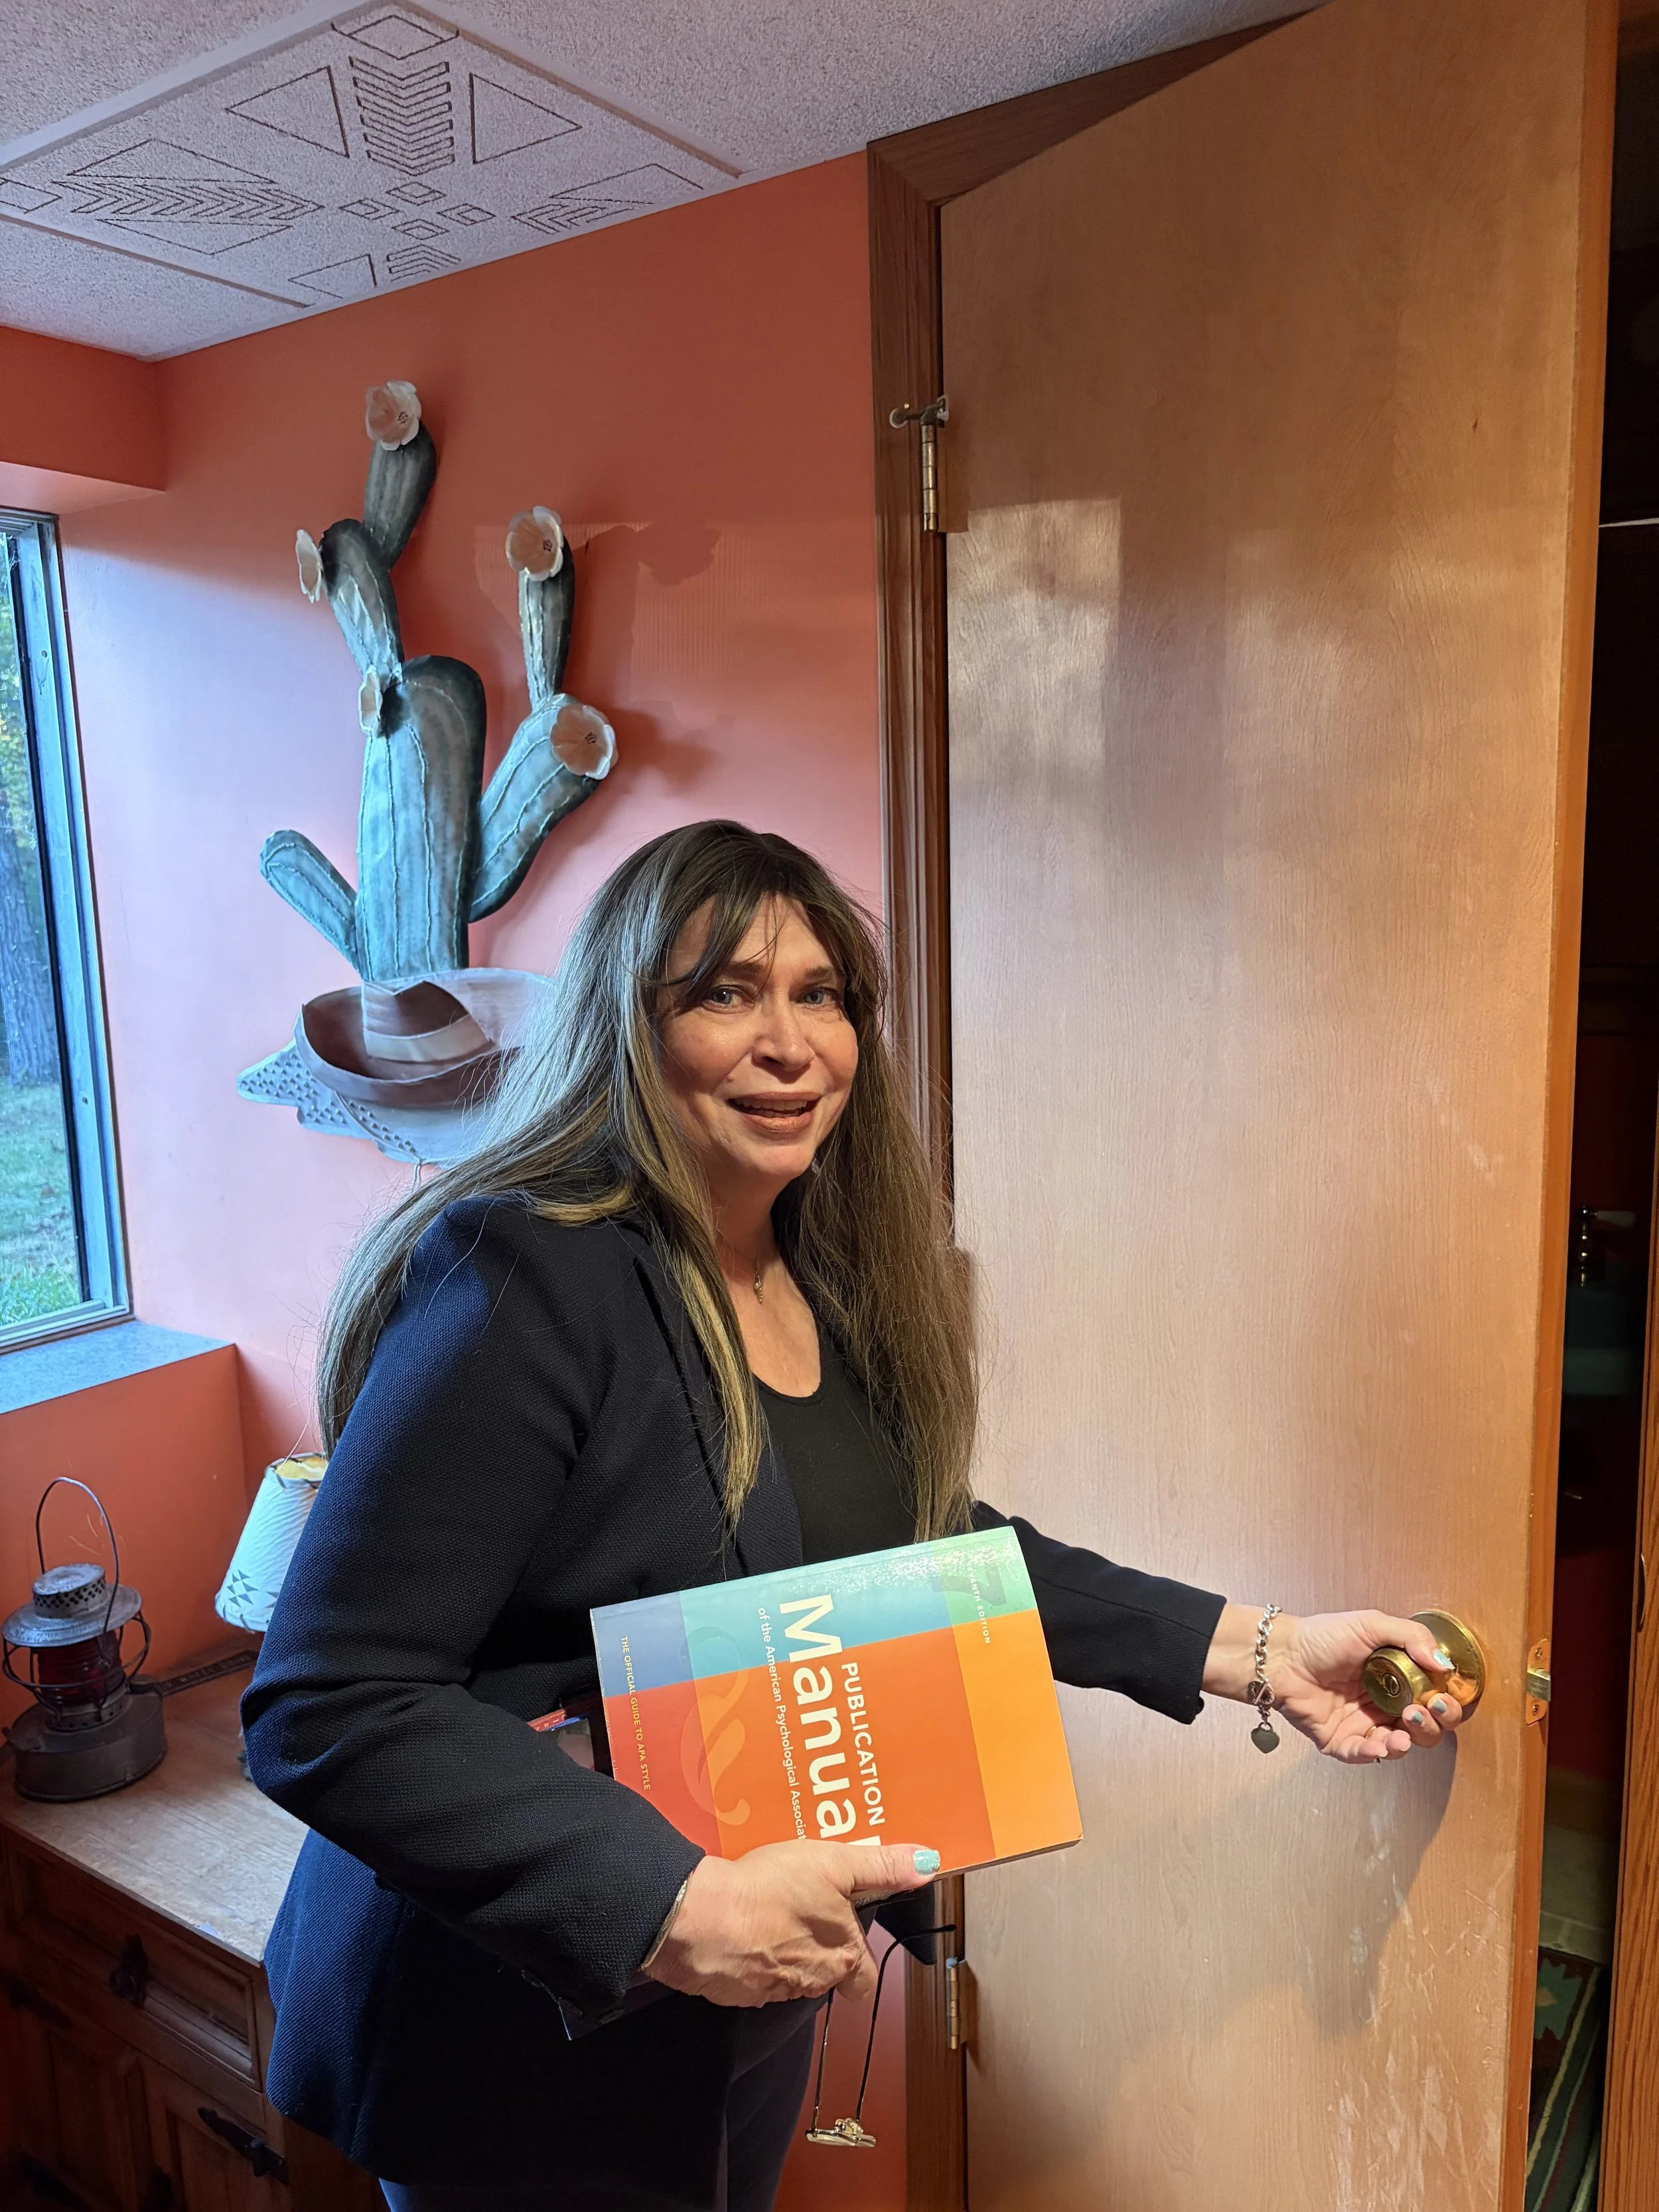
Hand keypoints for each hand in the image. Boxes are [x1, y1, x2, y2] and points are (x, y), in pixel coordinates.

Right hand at [642, 1840, 939, 2006]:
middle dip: (822, 1952)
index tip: (851, 1936)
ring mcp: (770, 1990)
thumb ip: (880, 1868)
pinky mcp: (734, 1989)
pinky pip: (752, 1976)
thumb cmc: (772, 1890)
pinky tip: (741, 1926)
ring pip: (790, 1976)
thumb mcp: (833, 1864)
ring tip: (771, 1911)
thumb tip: (928, 1865)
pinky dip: (751, 1955)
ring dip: (785, 1951)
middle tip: (807, 1915)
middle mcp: (811, 1982)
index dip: (860, 1958)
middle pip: (828, 1977)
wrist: (700, 1920)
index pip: (865, 1979)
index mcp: (841, 1957)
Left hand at [1204, 1603, 1467, 1764]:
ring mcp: (1364, 1726)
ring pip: (1399, 1746)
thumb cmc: (1323, 1637)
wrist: (1281, 1654)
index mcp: (1399, 1680)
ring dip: (1408, 1742)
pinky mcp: (1341, 1741)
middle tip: (1424, 1710)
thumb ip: (1410, 1637)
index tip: (1444, 1697)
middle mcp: (1386, 1706)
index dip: (1447, 1704)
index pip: (1436, 1700)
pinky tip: (1379, 1746)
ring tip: (1403, 1731)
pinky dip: (1374, 1754)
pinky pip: (1363, 1755)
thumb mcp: (1370, 1625)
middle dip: (1433, 1725)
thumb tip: (1443, 1662)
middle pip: (1426, 1728)